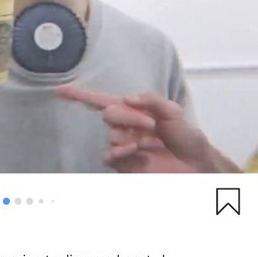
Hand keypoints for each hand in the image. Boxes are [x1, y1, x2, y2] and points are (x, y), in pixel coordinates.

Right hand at [57, 86, 217, 172]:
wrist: (197, 166)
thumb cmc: (187, 137)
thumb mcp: (173, 111)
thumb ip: (149, 100)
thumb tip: (126, 98)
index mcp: (134, 111)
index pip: (101, 100)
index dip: (80, 95)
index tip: (60, 90)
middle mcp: (125, 128)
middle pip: (109, 114)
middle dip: (128, 117)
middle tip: (150, 125)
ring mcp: (124, 146)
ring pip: (111, 135)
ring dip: (130, 134)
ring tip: (150, 142)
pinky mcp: (125, 165)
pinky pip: (109, 156)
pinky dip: (119, 151)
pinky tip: (134, 150)